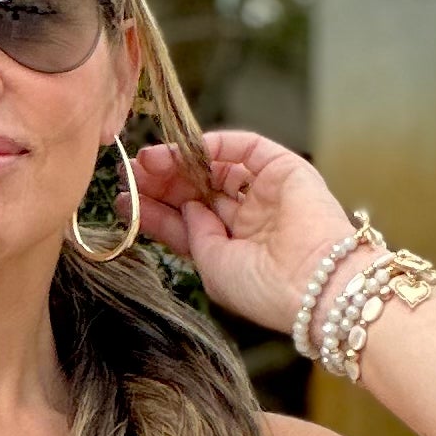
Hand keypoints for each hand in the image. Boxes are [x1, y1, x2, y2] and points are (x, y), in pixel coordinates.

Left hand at [129, 130, 361, 335]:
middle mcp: (248, 219)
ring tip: (147, 162)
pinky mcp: (284, 169)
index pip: (186, 223)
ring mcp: (265, 193)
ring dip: (180, 163)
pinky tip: (182, 151)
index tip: (124, 201)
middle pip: (196, 192)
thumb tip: (183, 206)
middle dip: (162, 183)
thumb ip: (192, 234)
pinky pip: (244, 148)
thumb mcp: (213, 267)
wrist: (311, 284)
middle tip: (130, 174)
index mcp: (232, 249)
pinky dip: (213, 146)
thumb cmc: (263, 289)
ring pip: (214, 168)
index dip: (155, 210)